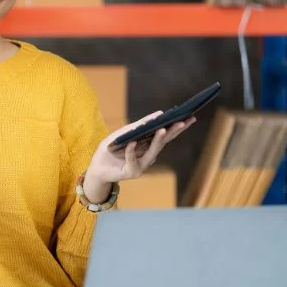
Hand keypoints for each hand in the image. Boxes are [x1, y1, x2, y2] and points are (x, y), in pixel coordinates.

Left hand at [81, 111, 195, 202]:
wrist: (97, 166)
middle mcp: (148, 155)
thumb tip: (159, 114)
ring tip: (163, 129)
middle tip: (184, 121)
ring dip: (157, 140)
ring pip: (152, 151)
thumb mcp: (123, 133)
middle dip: (174, 131)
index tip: (189, 116)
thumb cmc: (111, 148)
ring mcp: (142, 165)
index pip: (165, 134)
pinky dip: (132, 151)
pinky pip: (132, 159)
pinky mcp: (132, 172)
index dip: (177, 126)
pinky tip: (133, 142)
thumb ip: (138, 126)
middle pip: (164, 142)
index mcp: (148, 144)